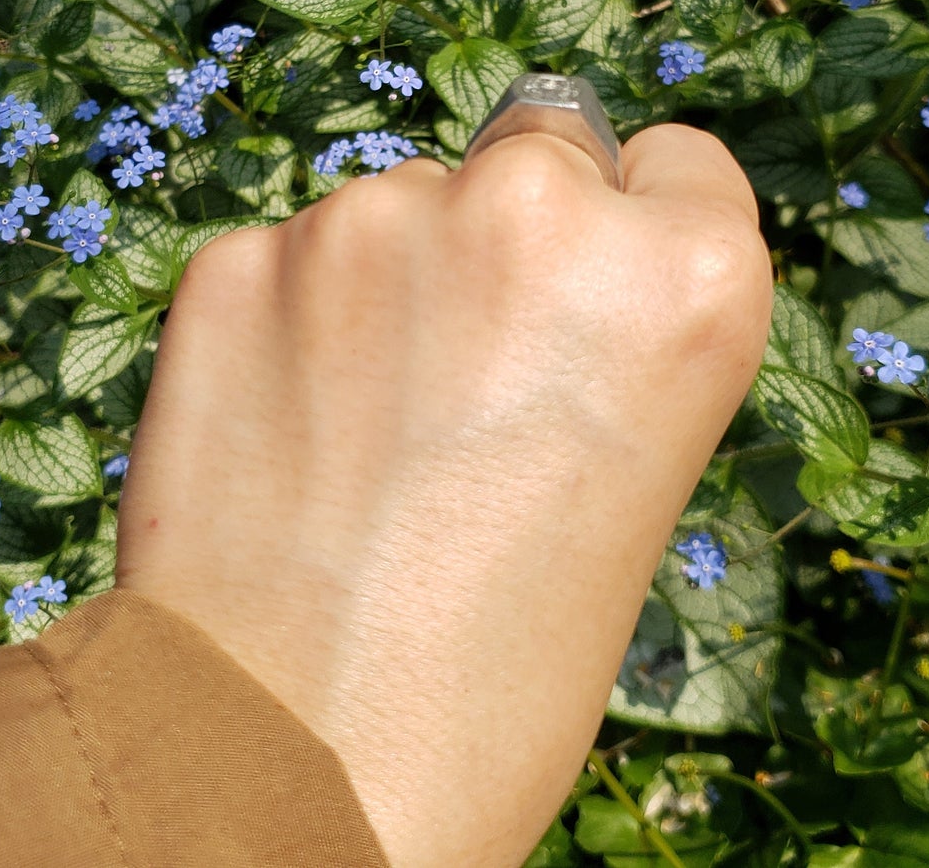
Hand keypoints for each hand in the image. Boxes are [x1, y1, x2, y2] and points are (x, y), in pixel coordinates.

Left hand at [116, 123, 770, 866]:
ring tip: (369, 434)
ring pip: (401, 207)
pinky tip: (287, 429)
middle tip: (469, 382)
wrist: (292, 770)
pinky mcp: (240, 257)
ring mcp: (373, 220)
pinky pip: (290, 258)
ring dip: (393, 282)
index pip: (675, 162)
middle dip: (510, 240)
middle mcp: (536, 211)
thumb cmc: (497, 667)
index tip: (590, 302)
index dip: (634, 236)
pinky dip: (291, 318)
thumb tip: (530, 239)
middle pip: (534, 159)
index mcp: (688, 277)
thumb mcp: (634, 477)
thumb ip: (603, 322)